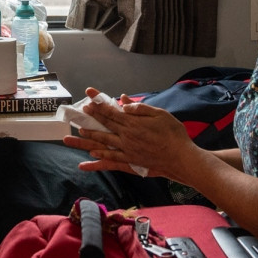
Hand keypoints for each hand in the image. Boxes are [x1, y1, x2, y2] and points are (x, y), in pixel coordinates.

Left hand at [62, 87, 195, 180]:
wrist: (181, 158)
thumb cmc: (174, 134)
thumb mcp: (160, 114)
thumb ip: (140, 108)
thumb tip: (124, 101)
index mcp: (133, 123)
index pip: (111, 111)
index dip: (99, 103)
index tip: (89, 95)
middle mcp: (126, 137)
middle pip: (104, 126)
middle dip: (91, 118)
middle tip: (79, 112)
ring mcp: (127, 150)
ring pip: (103, 143)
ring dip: (89, 139)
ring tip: (76, 134)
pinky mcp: (131, 162)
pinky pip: (111, 160)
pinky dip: (100, 159)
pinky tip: (90, 157)